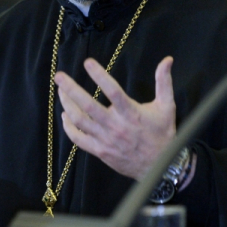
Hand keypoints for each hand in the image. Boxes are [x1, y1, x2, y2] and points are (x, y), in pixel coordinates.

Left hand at [55, 56, 175, 180]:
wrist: (160, 167)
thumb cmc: (162, 134)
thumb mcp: (166, 106)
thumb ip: (164, 81)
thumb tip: (167, 59)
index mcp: (131, 113)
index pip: (113, 90)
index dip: (100, 75)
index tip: (88, 62)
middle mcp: (115, 126)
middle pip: (88, 106)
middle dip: (71, 90)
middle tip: (59, 76)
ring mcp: (105, 140)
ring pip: (80, 121)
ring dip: (67, 105)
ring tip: (60, 91)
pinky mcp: (100, 151)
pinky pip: (78, 139)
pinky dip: (68, 127)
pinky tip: (65, 115)